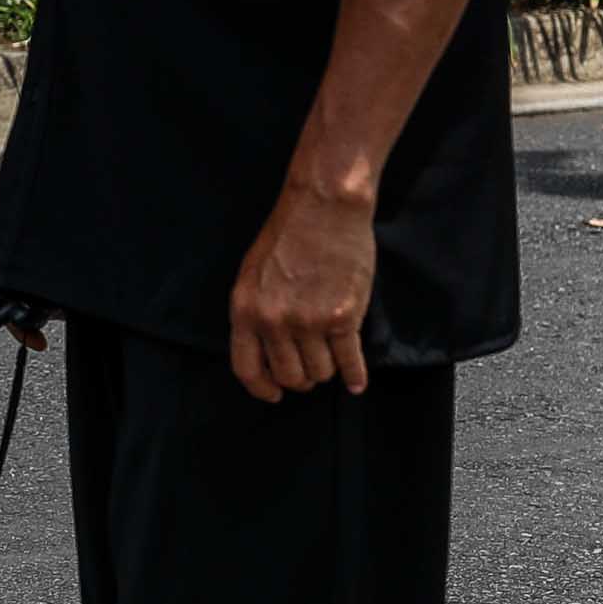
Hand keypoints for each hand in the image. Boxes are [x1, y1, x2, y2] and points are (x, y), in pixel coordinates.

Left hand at [227, 177, 377, 400]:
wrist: (322, 209)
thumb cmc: (287, 237)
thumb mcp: (252, 275)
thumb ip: (256, 313)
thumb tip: (265, 352)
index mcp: (245, 310)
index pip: (247, 369)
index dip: (262, 389)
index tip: (274, 394)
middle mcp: (274, 321)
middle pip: (289, 376)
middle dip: (301, 379)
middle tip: (310, 370)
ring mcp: (309, 321)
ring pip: (320, 372)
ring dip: (327, 370)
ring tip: (331, 357)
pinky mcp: (343, 317)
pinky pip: (350, 362)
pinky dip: (355, 376)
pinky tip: (357, 382)